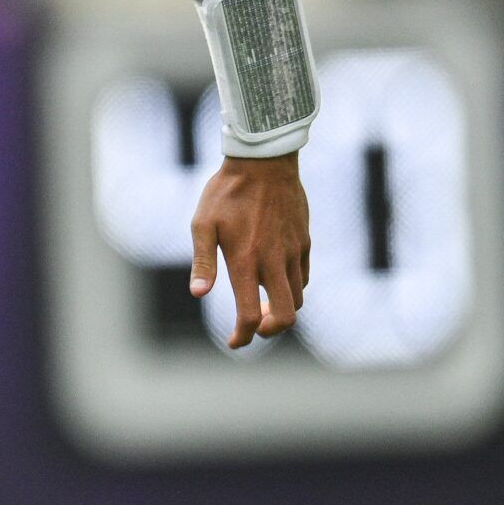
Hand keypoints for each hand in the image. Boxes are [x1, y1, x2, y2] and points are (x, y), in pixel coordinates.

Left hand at [189, 153, 309, 348]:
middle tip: (253, 326)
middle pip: (285, 316)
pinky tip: (274, 281)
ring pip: (296, 299)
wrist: (264, 162)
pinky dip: (291, 289)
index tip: (234, 342)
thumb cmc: (226, 192)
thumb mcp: (203, 224)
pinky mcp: (304, 242)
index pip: (248, 314)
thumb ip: (203, 261)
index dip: (242, 335)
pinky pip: (303, 278)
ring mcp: (293, 252)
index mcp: (246, 260)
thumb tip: (199, 294)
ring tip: (260, 304)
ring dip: (280, 310)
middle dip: (270, 331)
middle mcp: (274, 261)